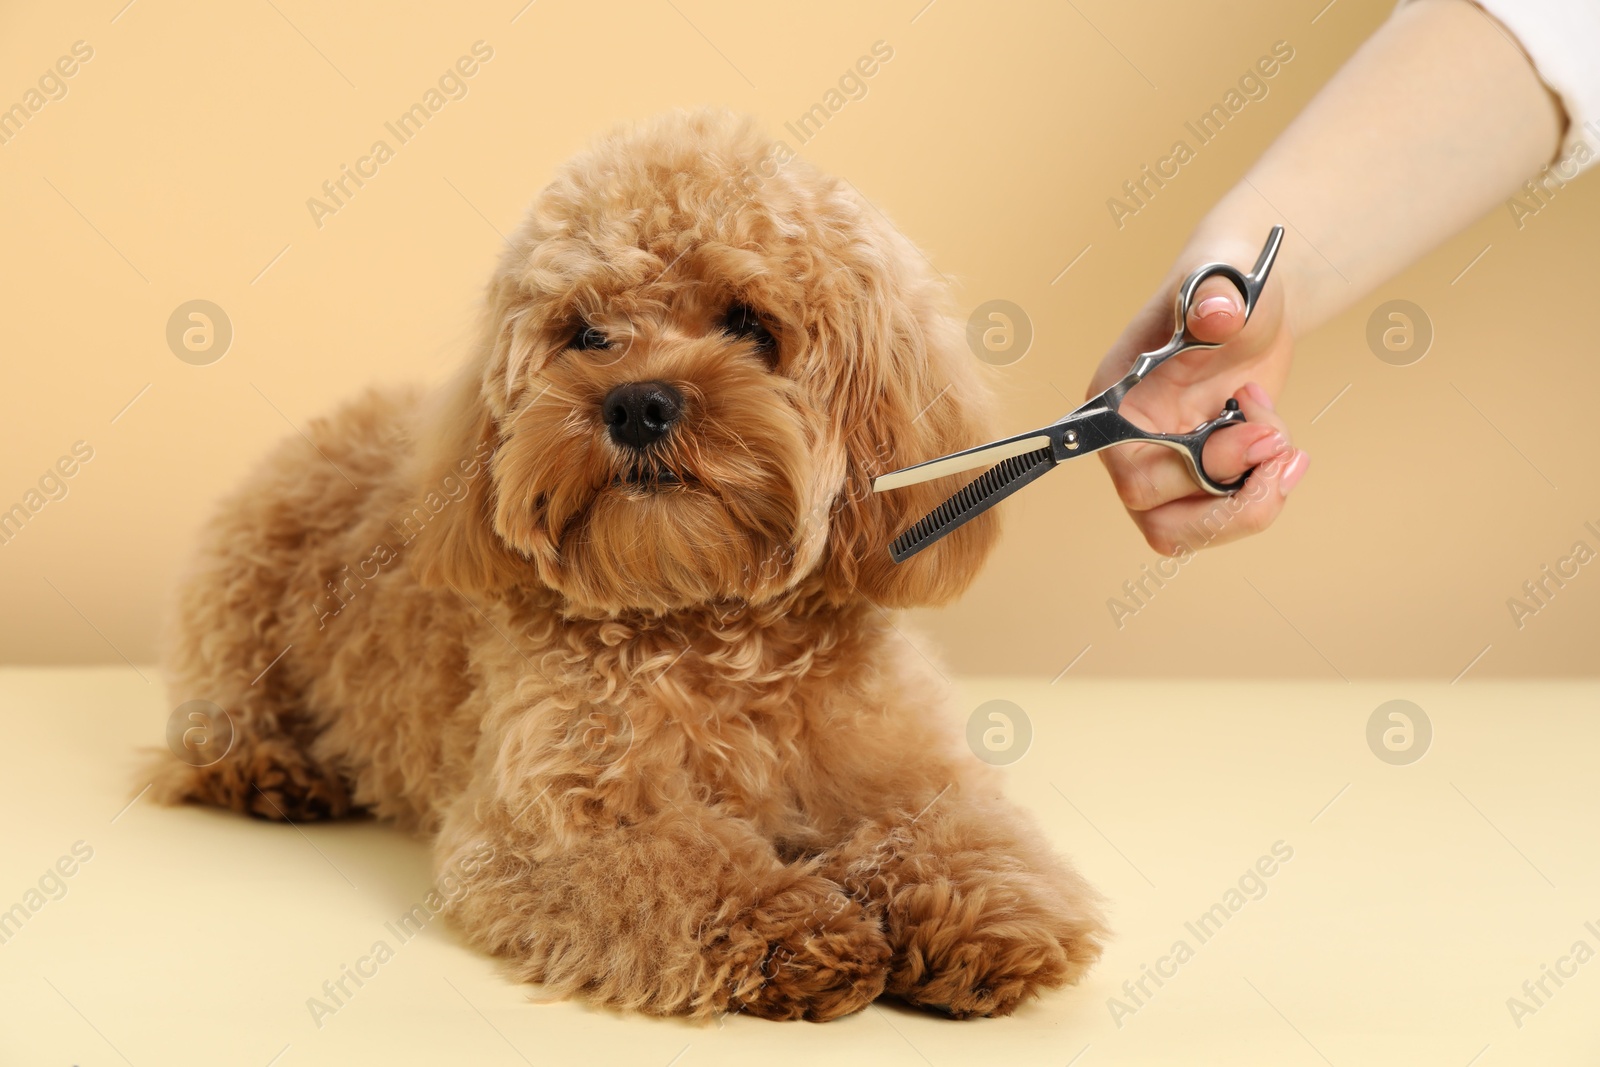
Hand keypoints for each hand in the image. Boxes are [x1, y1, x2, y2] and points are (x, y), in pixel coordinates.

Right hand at [1086, 249, 1307, 554]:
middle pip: (1160, 521)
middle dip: (1231, 492)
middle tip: (1277, 442)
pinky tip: (1287, 449)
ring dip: (1250, 503)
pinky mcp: (1202, 477)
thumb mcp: (1224, 282)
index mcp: (1119, 405)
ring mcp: (1167, 467)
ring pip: (1192, 532)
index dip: (1191, 472)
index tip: (1253, 431)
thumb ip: (1215, 300)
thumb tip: (1216, 315)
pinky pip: (1226, 518)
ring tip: (1287, 449)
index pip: (1132, 474)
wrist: (1254, 298)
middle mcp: (1133, 445)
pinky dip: (1265, 493)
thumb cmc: (1227, 283)